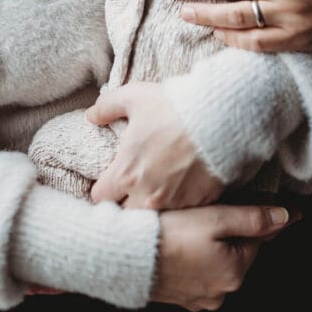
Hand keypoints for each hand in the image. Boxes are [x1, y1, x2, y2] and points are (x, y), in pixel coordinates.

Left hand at [86, 81, 222, 208]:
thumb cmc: (174, 107)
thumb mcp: (134, 97)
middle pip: (126, 213)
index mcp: (126, 173)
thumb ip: (107, 107)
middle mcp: (146, 196)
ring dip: (153, 204)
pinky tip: (184, 183)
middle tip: (136, 183)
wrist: (220, 117)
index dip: (103, 187)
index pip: (99, 197)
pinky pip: (183, 211)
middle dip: (127, 201)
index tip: (112, 178)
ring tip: (161, 184)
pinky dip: (181, 201)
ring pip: (154, 215)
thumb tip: (91, 116)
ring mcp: (174, 203)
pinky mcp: (199, 203)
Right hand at [152, 203, 289, 310]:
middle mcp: (222, 292)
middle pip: (236, 251)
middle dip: (223, 232)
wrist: (125, 256)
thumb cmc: (169, 233)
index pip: (255, 238)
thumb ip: (254, 218)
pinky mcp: (181, 298)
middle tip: (199, 214)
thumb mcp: (216, 217)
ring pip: (215, 262)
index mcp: (235, 272)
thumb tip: (288, 216)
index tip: (224, 205)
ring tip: (184, 228)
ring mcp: (200, 298)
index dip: (241, 216)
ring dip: (206, 246)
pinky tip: (176, 245)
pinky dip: (191, 259)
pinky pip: (196, 273)